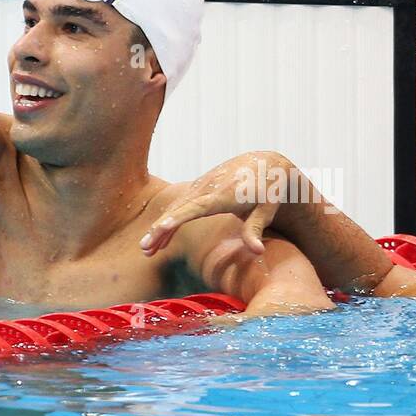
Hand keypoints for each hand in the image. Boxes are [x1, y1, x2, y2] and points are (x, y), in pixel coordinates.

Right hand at [140, 151, 288, 256]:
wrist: (266, 164)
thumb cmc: (270, 191)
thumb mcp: (268, 210)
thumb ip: (256, 229)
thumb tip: (257, 251)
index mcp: (225, 193)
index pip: (197, 207)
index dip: (178, 218)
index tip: (161, 227)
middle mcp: (209, 187)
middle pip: (179, 208)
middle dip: (160, 228)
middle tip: (145, 248)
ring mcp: (202, 185)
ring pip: (176, 207)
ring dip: (160, 228)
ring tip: (147, 249)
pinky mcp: (200, 187)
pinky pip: (180, 204)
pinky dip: (169, 220)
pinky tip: (160, 237)